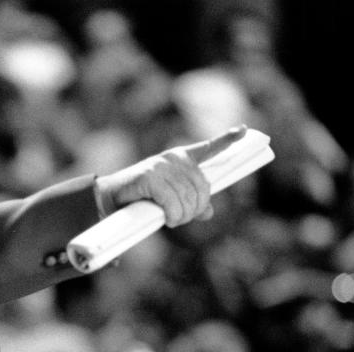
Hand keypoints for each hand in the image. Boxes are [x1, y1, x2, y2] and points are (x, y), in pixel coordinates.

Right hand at [95, 125, 247, 226]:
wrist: (109, 199)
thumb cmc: (140, 198)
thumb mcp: (169, 200)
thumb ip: (190, 203)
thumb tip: (209, 212)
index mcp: (180, 159)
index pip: (208, 148)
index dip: (227, 140)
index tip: (244, 130)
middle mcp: (174, 158)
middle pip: (202, 189)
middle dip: (193, 210)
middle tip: (178, 218)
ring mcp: (163, 166)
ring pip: (188, 200)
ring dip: (181, 216)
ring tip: (169, 219)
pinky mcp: (151, 177)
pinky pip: (173, 203)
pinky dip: (171, 215)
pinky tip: (165, 218)